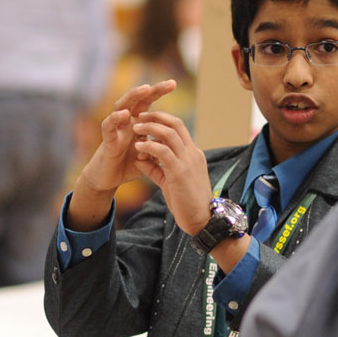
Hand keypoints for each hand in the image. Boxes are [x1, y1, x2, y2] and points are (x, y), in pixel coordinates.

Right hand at [66, 82, 177, 229]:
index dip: (159, 92)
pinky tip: (124, 114)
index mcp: (137, 123)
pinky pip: (108, 126)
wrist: (108, 179)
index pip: (148, 103)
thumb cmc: (128, 165)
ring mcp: (116, 129)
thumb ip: (160, 146)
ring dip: (132, 96)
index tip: (174, 83)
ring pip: (121, 106)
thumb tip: (176, 140)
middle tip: (168, 84)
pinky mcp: (107, 141)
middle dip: (151, 90)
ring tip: (145, 89)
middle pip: (137, 100)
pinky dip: (115, 119)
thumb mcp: (150, 155)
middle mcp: (126, 122)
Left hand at [130, 110, 210, 235]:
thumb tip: (139, 160)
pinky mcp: (180, 172)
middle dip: (155, 117)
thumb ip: (156, 169)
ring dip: (150, 128)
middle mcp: (192, 153)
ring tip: (135, 128)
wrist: (202, 220)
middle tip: (139, 116)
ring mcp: (188, 161)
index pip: (179, 128)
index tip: (146, 119)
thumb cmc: (187, 203)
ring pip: (168, 133)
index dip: (162, 120)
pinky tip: (138, 147)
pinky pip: (162, 151)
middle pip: (175, 124)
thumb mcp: (169, 182)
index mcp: (193, 154)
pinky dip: (148, 146)